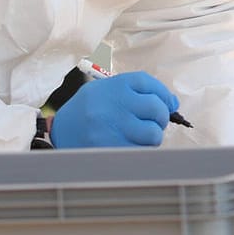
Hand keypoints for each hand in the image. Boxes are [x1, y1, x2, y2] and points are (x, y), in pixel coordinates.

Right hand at [50, 71, 178, 148]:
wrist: (60, 132)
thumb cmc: (89, 110)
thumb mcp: (107, 90)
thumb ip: (138, 92)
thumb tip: (173, 102)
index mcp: (113, 85)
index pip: (149, 83)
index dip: (163, 95)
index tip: (167, 104)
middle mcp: (113, 104)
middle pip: (156, 108)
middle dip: (160, 117)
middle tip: (152, 122)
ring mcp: (112, 128)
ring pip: (153, 134)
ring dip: (152, 136)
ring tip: (139, 135)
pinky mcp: (111, 150)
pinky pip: (142, 151)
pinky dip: (141, 150)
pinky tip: (130, 145)